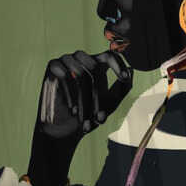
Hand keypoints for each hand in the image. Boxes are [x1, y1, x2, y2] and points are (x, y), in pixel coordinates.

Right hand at [26, 51, 132, 185]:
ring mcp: (66, 60)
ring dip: (84, 101)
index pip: (110, 55)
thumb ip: (122, 88)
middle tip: (99, 118)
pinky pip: (64, 76)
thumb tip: (132, 70)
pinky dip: (71, 96)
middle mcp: (81, 58)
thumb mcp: (110, 104)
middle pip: (94, 68)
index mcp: (96, 64)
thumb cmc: (89, 116)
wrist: (64, 130)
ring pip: (79, 74)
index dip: (118, 64)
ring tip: (85, 120)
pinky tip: (72, 111)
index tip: (124, 78)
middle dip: (97, 96)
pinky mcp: (53, 66)